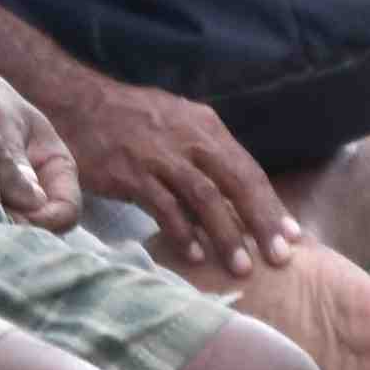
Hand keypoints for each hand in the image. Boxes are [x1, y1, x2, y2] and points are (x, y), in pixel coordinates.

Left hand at [0, 84, 81, 228]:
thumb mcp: (1, 122)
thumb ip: (15, 158)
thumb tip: (34, 200)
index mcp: (57, 165)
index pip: (67, 210)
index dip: (46, 223)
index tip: (14, 222)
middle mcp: (42, 185)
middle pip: (44, 228)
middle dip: (20, 232)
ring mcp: (16, 194)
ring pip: (18, 228)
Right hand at [55, 78, 300, 279]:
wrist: (78, 102)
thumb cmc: (132, 121)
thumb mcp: (178, 124)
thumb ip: (206, 156)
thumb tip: (236, 197)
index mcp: (205, 128)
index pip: (248, 170)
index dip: (272, 206)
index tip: (291, 238)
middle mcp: (188, 138)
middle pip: (235, 183)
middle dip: (261, 222)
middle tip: (279, 258)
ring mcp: (159, 155)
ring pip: (204, 197)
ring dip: (226, 234)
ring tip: (241, 267)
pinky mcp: (130, 172)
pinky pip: (163, 206)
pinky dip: (182, 232)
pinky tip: (195, 256)